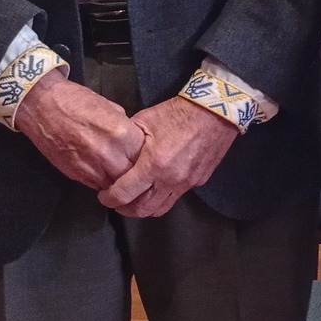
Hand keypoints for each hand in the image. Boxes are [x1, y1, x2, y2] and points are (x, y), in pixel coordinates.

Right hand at [15, 68, 142, 188]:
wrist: (41, 105)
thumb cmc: (75, 101)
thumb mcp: (112, 108)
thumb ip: (126, 128)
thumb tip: (135, 141)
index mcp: (121, 133)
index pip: (146, 155)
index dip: (147, 156)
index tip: (147, 155)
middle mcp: (109, 152)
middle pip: (134, 173)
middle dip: (137, 172)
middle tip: (137, 168)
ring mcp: (91, 166)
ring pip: (116, 184)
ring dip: (120, 180)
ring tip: (122, 174)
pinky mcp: (75, 173)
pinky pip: (97, 186)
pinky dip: (103, 182)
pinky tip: (104, 173)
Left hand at [98, 98, 239, 217]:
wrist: (216, 110)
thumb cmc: (179, 112)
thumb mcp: (145, 120)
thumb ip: (129, 142)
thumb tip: (115, 154)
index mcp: (153, 164)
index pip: (124, 193)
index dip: (109, 198)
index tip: (104, 195)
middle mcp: (170, 179)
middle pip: (142, 209)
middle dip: (124, 208)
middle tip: (117, 201)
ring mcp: (187, 182)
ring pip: (160, 209)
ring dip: (144, 208)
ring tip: (136, 199)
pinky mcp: (199, 180)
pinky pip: (176, 196)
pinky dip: (163, 196)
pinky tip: (158, 184)